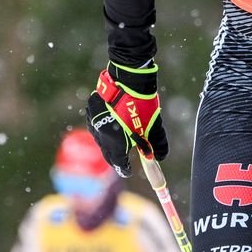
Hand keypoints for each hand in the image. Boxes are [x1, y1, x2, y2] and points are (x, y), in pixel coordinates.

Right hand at [87, 60, 166, 174]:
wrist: (128, 80)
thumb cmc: (142, 105)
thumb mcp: (154, 127)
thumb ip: (157, 144)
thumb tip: (160, 156)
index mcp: (115, 143)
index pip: (118, 162)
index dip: (124, 168)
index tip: (128, 171)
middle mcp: (101, 135)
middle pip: (107, 153)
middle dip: (115, 158)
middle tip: (122, 161)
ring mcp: (94, 122)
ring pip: (99, 139)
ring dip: (108, 144)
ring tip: (116, 144)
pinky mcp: (91, 110)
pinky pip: (95, 125)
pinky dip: (102, 129)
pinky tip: (109, 126)